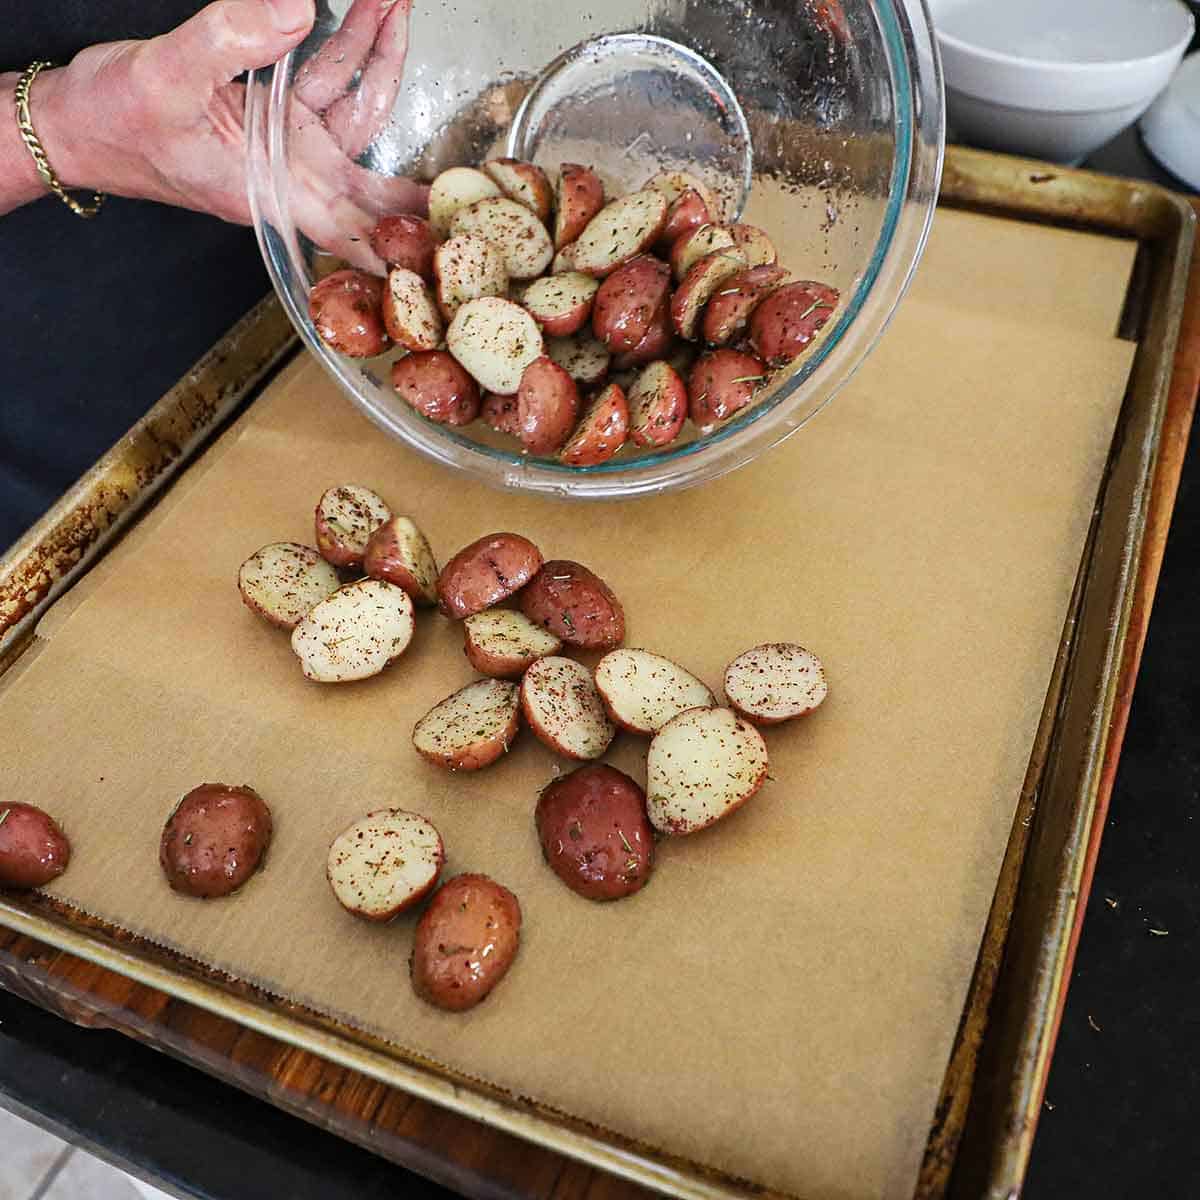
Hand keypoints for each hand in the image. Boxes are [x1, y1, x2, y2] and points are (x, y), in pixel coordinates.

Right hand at [34, 0, 425, 264]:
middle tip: (472, 133)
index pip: (361, 236)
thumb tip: (297, 11)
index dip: (412, 248)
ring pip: (360, 109)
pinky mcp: (282, 117)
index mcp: (277, 195)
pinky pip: (331, 83)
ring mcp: (293, 147)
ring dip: (382, 56)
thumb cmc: (115, 122)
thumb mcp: (166, 79)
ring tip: (399, 2)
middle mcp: (296, 180)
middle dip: (421, 140)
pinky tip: (372, 12)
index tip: (460, 250)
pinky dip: (352, 47)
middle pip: (382, 177)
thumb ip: (231, 42)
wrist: (80, 119)